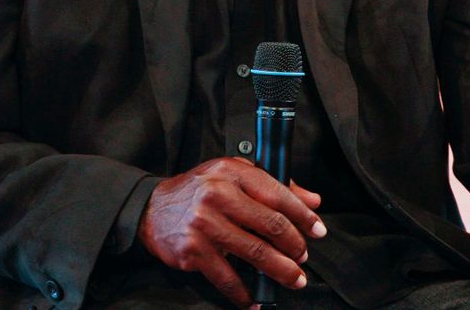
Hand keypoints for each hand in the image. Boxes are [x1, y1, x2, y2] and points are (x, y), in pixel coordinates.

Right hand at [137, 157, 325, 308]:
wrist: (152, 209)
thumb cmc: (198, 191)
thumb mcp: (233, 176)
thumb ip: (273, 186)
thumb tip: (312, 201)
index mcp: (231, 172)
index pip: (277, 194)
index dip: (302, 216)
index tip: (317, 230)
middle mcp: (218, 195)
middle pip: (271, 225)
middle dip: (295, 246)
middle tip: (303, 256)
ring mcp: (205, 224)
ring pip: (255, 252)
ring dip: (280, 270)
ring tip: (294, 278)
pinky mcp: (193, 251)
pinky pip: (228, 278)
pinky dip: (245, 294)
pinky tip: (255, 299)